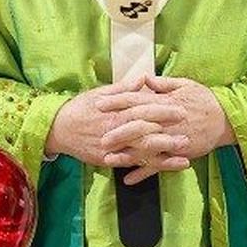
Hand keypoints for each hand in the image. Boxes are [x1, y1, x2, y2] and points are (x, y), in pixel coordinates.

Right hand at [47, 78, 187, 169]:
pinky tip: (163, 168)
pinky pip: (131, 164)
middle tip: (188, 134)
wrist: (58, 129)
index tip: (181, 109)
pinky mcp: (108, 160)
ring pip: (141, 152)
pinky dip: (148, 168)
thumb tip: (144, 78)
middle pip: (145, 133)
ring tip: (184, 155)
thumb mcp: (100, 93)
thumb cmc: (80, 108)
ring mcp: (112, 147)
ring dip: (164, 154)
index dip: (163, 110)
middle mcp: (115, 130)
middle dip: (168, 134)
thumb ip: (124, 88)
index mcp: (115, 111)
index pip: (143, 110)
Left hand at [100, 76, 232, 185]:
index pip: (136, 100)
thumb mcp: (185, 85)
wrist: (226, 119)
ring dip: (126, 155)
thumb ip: (163, 84)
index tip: (99, 103)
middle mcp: (165, 122)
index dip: (117, 101)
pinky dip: (143, 174)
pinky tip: (127, 179)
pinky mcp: (178, 154)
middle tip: (99, 136)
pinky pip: (158, 166)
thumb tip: (144, 79)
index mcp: (164, 103)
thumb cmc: (205, 100)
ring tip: (107, 159)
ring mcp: (171, 140)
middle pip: (137, 126)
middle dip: (117, 131)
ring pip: (145, 148)